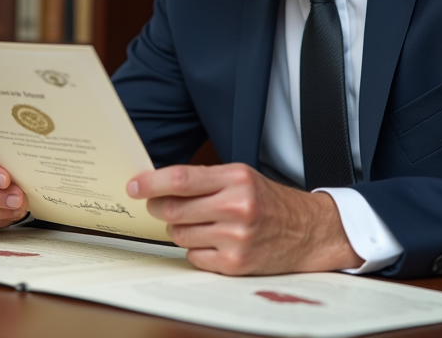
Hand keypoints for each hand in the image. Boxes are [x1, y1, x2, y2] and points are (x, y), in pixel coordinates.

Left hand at [127, 163, 361, 274]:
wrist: (308, 232)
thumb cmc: (269, 201)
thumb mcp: (241, 177)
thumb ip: (203, 179)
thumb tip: (158, 185)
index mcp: (236, 179)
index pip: (181, 178)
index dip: (151, 182)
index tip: (133, 186)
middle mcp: (236, 207)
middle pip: (174, 209)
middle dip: (160, 207)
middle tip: (161, 205)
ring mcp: (236, 238)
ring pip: (180, 234)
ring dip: (180, 229)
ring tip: (201, 223)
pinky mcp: (235, 264)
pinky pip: (193, 257)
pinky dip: (196, 250)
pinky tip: (213, 241)